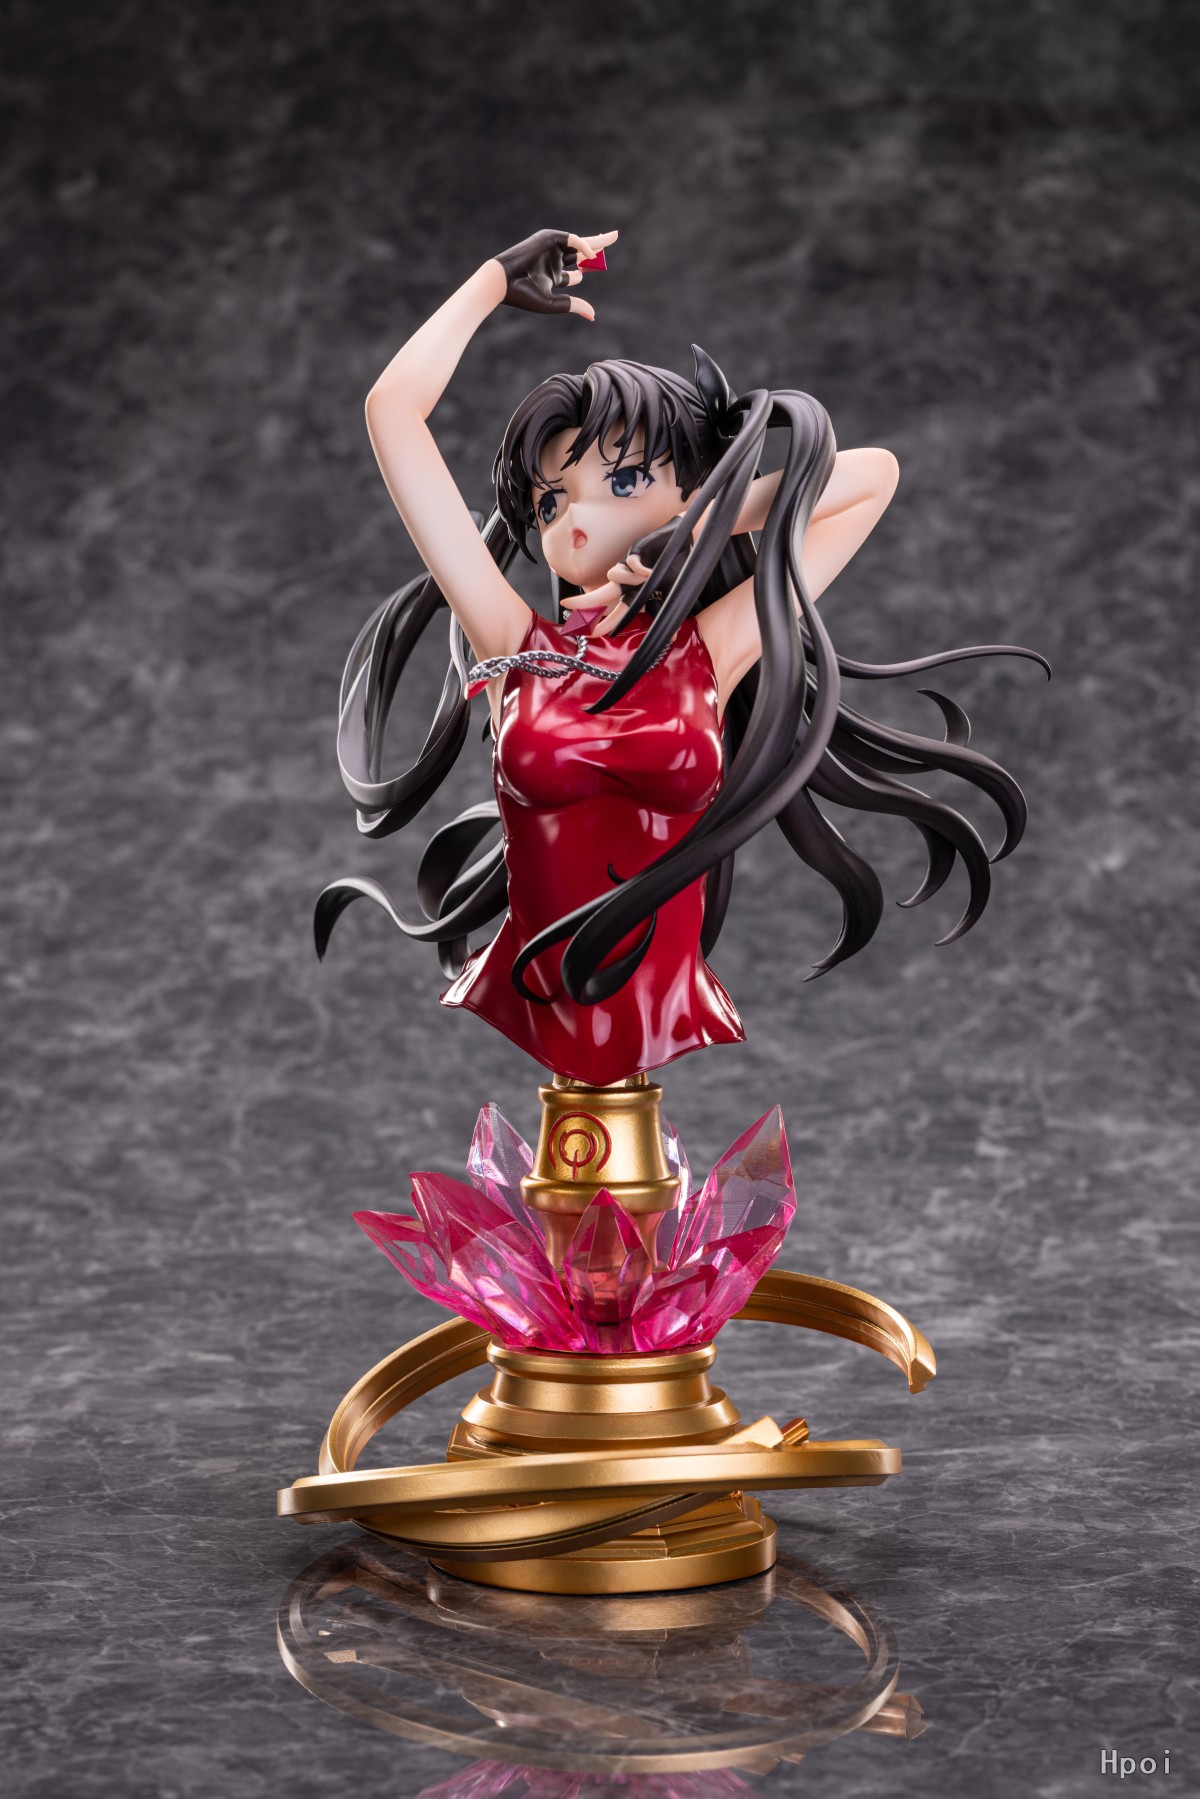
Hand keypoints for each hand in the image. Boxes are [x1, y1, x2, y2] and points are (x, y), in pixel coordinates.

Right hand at [494, 228, 617, 319]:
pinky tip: (592, 255)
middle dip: (597, 249)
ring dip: (595, 243)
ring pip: (579, 244)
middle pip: (581, 254)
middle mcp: (554, 261)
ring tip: (613, 237)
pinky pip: (572, 240)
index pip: (577, 272)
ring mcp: (552, 249)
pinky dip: (583, 246)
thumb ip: (573, 305)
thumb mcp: (553, 303)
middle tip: (613, 238)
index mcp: (554, 276)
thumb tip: (594, 315)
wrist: (503, 282)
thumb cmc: (524, 295)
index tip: (597, 269)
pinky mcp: (549, 239)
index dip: (587, 271)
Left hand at [575, 523, 690, 635]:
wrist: (685, 546)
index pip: (612, 612)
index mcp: (633, 595)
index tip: (584, 632)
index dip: (598, 622)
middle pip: (601, 595)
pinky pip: (631, 562)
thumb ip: (666, 616)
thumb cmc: (675, 571)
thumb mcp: (670, 597)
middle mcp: (627, 583)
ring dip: (628, 579)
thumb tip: (673, 638)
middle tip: (567, 606)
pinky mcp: (636, 551)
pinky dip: (639, 568)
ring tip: (647, 577)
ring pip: (615, 576)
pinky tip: (649, 571)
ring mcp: (629, 567)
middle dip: (585, 602)